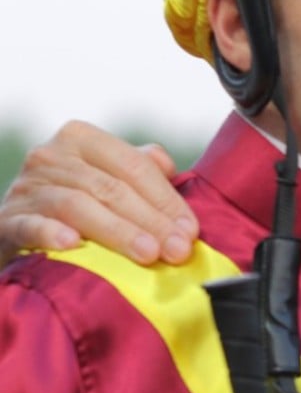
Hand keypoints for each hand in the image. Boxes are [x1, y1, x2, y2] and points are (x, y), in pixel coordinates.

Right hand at [0, 120, 197, 266]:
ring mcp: (25, 187)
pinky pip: (31, 224)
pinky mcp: (6, 220)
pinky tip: (72, 245)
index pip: (134, 166)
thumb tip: (168, 167)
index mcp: (82, 138)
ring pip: (79, 206)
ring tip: (148, 254)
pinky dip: (51, 233)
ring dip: (118, 232)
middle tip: (178, 250)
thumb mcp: (107, 175)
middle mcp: (50, 155)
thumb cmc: (76, 199)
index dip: (166, 199)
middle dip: (152, 221)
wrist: (17, 225)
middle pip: (112, 189)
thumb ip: (139, 167)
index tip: (190, 231)